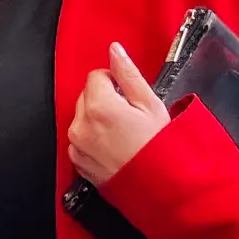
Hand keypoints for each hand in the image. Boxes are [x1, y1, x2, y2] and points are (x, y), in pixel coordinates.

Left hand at [68, 42, 171, 186]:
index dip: (115, 82)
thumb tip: (114, 49)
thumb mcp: (151, 105)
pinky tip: (114, 147)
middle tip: (130, 116)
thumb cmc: (161, 147)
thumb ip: (128, 74)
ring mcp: (77, 146)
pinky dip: (92, 138)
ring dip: (97, 118)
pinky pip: (80, 139)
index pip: (96, 76)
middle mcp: (81, 124)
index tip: (129, 97)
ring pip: (82, 117)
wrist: (162, 189)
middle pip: (86, 95)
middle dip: (104, 99)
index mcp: (98, 106)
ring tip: (123, 133)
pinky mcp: (77, 162)